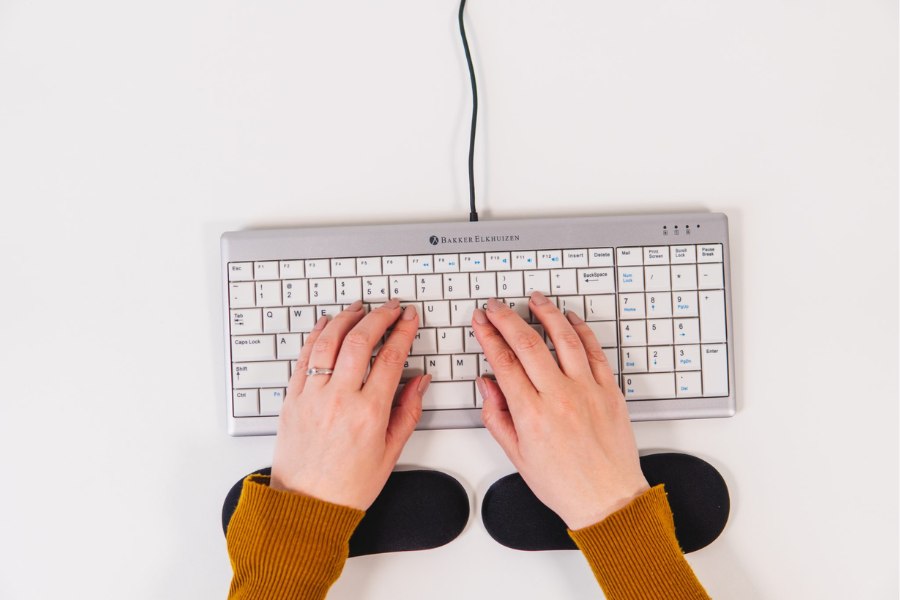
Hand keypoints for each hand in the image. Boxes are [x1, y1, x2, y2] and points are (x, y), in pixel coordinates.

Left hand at [270, 298, 430, 509]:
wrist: (305, 505)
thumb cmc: (348, 486)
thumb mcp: (390, 452)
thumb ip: (408, 411)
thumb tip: (419, 380)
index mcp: (369, 413)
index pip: (391, 358)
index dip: (403, 331)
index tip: (409, 318)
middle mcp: (339, 399)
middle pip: (360, 340)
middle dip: (379, 316)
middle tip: (390, 307)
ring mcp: (312, 397)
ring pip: (328, 340)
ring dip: (346, 318)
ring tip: (360, 308)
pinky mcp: (292, 399)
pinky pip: (304, 356)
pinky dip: (316, 334)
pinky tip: (327, 324)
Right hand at [472, 293, 648, 529]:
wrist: (607, 499)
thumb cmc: (564, 484)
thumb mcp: (517, 455)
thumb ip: (497, 416)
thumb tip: (487, 383)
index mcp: (532, 414)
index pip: (504, 362)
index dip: (488, 336)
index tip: (481, 322)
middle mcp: (560, 397)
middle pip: (528, 344)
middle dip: (507, 318)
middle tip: (496, 305)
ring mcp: (587, 391)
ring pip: (564, 339)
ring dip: (547, 314)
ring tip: (535, 299)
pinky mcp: (609, 390)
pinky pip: (594, 351)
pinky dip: (581, 330)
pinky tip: (570, 319)